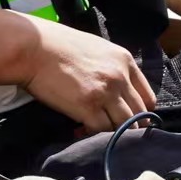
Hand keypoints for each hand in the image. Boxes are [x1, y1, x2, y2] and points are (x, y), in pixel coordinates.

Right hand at [17, 15, 155, 133]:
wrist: (32, 46)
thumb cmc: (56, 44)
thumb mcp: (95, 47)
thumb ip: (111, 66)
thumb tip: (115, 88)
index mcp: (124, 60)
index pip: (148, 97)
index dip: (140, 112)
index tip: (129, 118)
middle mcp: (120, 77)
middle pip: (139, 115)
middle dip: (129, 126)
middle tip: (114, 131)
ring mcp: (105, 93)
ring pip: (125, 126)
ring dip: (112, 133)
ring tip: (96, 131)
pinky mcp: (88, 107)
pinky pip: (102, 131)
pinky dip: (93, 135)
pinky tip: (80, 130)